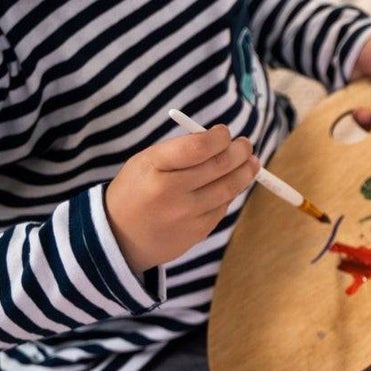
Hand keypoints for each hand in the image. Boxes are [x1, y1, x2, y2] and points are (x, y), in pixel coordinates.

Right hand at [105, 126, 259, 275]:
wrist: (120, 237)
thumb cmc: (139, 189)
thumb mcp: (146, 162)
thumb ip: (181, 150)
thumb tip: (223, 140)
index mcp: (153, 167)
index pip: (198, 147)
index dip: (219, 137)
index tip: (225, 133)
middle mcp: (170, 192)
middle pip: (220, 166)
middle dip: (240, 151)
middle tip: (245, 145)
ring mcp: (186, 214)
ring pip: (229, 187)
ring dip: (246, 171)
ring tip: (250, 162)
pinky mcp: (198, 231)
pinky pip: (223, 206)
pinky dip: (230, 192)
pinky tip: (229, 185)